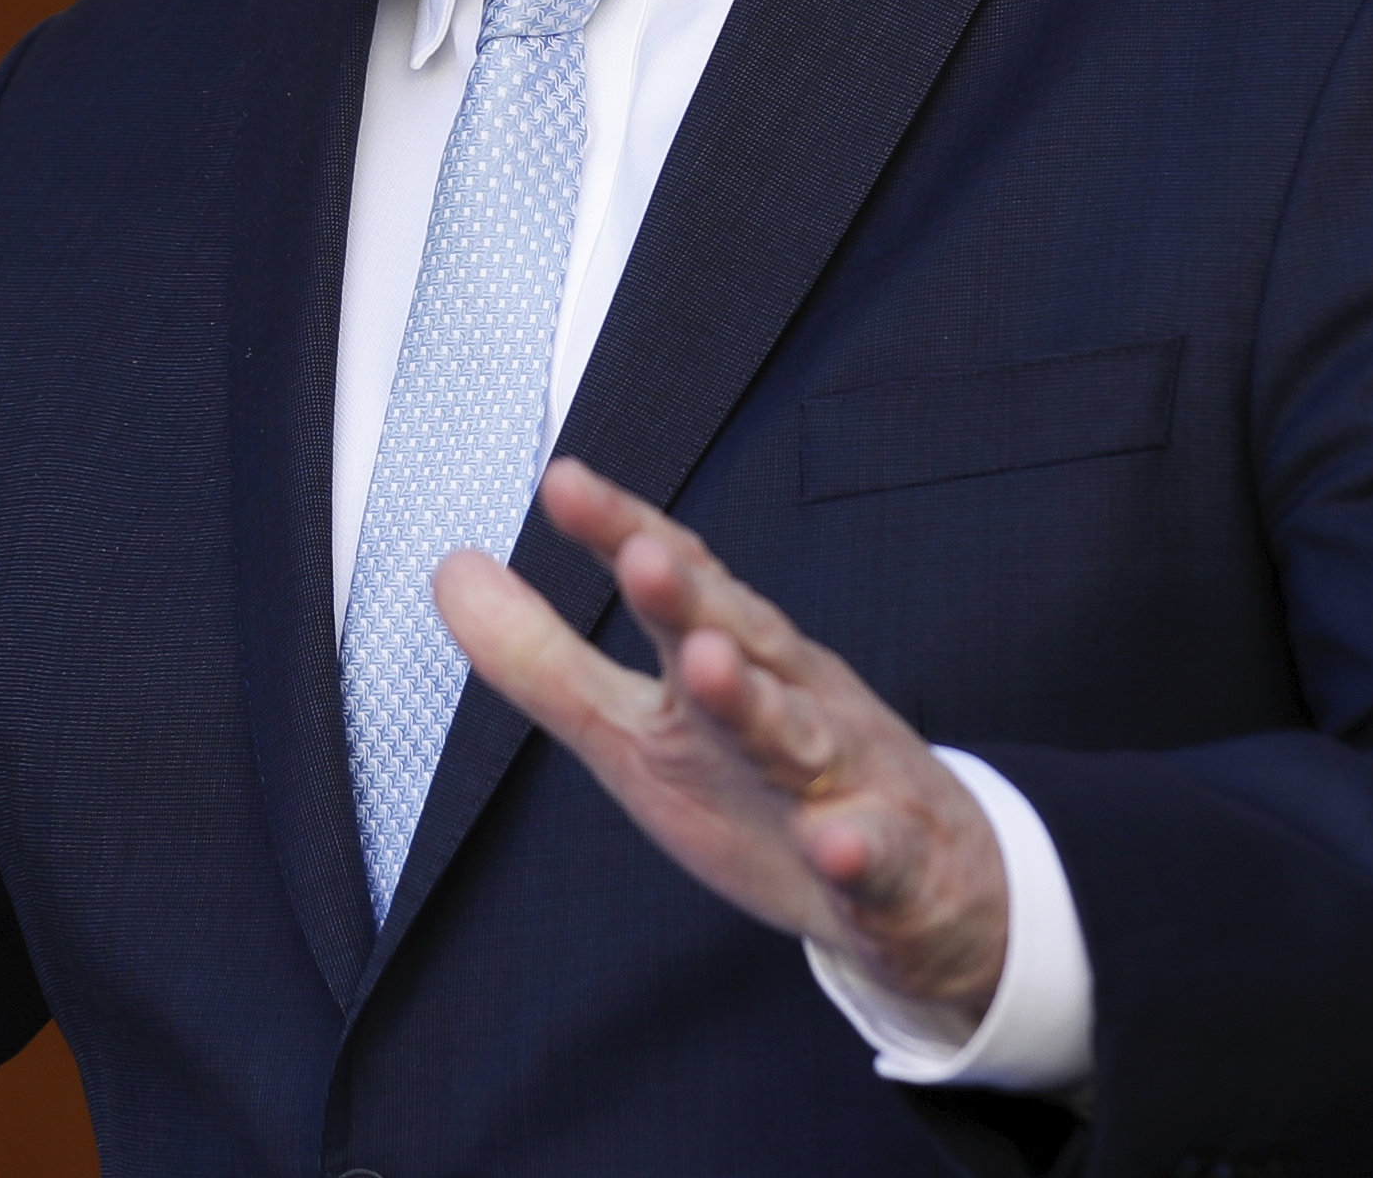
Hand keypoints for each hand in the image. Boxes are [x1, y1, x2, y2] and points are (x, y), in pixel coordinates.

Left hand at [436, 457, 1007, 1021]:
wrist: (922, 888)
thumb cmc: (762, 788)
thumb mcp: (640, 729)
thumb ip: (545, 658)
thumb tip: (451, 573)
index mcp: (736, 658)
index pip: (681, 581)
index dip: (625, 532)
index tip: (563, 483)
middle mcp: (793, 698)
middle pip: (743, 637)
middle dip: (694, 599)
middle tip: (643, 558)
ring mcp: (846, 778)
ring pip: (801, 733)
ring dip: (756, 701)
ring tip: (706, 665)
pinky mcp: (890, 866)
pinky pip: (877, 856)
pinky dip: (858, 849)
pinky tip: (836, 843)